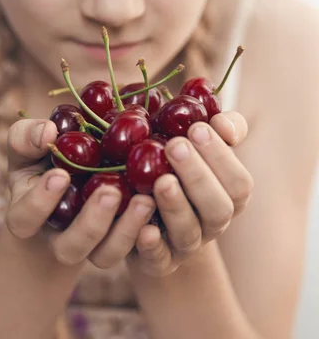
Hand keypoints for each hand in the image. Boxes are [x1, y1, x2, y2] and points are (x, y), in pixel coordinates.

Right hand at [6, 118, 155, 267]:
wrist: (67, 183)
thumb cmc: (41, 160)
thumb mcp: (27, 147)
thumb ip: (27, 137)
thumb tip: (47, 131)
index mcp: (27, 215)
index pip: (26, 217)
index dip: (41, 201)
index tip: (60, 175)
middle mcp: (59, 238)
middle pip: (71, 246)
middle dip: (92, 222)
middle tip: (110, 192)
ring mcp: (92, 246)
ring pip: (105, 254)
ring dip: (126, 230)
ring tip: (145, 200)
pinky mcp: (120, 241)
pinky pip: (135, 249)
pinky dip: (148, 231)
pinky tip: (160, 205)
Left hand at [128, 112, 251, 276]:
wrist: (148, 212)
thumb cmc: (179, 166)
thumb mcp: (201, 143)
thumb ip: (220, 128)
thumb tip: (221, 122)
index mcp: (228, 196)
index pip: (238, 183)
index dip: (221, 157)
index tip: (196, 128)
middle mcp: (212, 223)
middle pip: (218, 209)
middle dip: (198, 176)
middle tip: (175, 146)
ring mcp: (185, 245)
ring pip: (189, 234)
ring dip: (176, 207)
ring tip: (161, 181)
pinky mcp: (158, 261)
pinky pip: (158, 260)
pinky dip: (152, 246)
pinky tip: (145, 229)